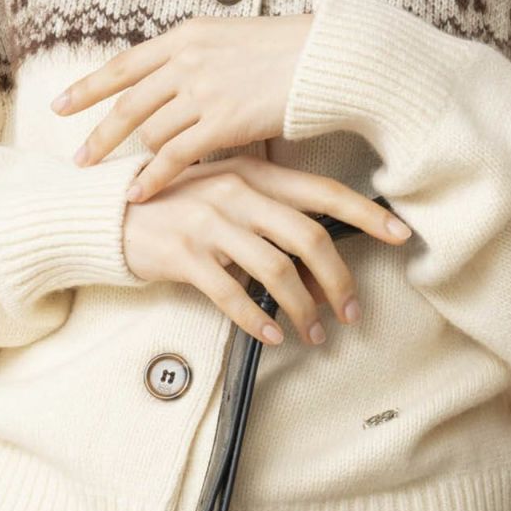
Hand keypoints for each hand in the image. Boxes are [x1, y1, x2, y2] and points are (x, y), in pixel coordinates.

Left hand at [52, 13, 314, 202]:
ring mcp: (201, 91)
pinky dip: (153, 176)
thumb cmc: (287, 56)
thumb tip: (184, 91)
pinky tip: (137, 193)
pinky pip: (175, 154)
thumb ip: (201, 64)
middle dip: (99, 133)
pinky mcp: (222, 121)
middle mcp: (185, 60)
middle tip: (78, 158)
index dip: (89, 86)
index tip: (61, 105)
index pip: (124, 65)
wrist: (322, 58)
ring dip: (130, 158)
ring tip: (112, 181)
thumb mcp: (231, 44)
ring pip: (149, 131)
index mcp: (184, 37)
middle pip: (127, 102)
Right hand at [121, 152, 411, 345]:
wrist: (107, 214)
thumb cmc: (175, 209)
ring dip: (303, 309)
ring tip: (314, 335)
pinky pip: (232, 294)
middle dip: (339, 281)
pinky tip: (274, 336)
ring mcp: (210, 222)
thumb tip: (320, 262)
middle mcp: (237, 193)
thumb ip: (271, 217)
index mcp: (255, 174)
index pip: (324, 192)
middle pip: (309, 237)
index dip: (367, 214)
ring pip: (276, 270)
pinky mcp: (185, 254)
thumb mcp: (226, 197)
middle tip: (351, 314)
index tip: (403, 235)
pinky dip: (258, 319)